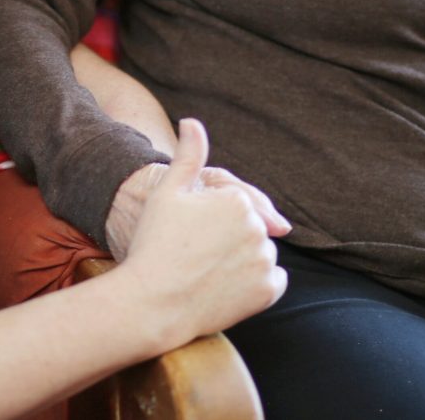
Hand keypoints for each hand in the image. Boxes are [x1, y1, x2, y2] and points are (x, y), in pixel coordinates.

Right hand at [115, 119, 287, 348]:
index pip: (237, 207)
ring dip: (244, 261)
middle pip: (251, 230)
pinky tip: (226, 286)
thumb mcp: (167, 193)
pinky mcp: (267, 292)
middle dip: (230, 240)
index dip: (211, 221)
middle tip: (196, 255)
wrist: (153, 302)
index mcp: (236, 201)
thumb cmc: (154, 244)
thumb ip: (188, 155)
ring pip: (261, 255)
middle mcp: (257, 229)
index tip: (190, 235)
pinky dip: (255, 285)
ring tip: (209, 271)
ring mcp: (264, 262)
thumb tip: (192, 121)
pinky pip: (272, 283)